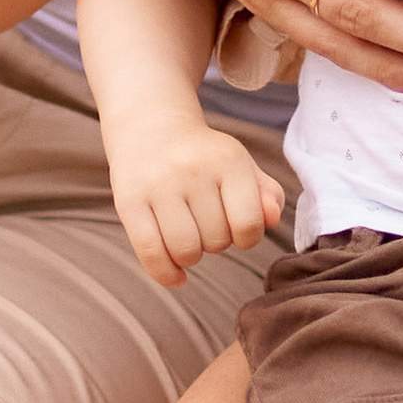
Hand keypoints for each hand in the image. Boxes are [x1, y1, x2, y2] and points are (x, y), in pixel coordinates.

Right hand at [107, 114, 285, 290]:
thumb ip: (267, 194)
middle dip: (216, 242)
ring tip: (189, 237)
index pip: (248, 223)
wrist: (151, 128)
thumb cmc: (205, 158)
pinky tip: (176, 274)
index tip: (236, 227)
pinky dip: (166, 273)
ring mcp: (158, 185)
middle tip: (205, 222)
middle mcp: (193, 169)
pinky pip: (151, 254)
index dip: (247, 237)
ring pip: (185, 251)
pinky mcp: (129, 201)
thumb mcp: (240, 165)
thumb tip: (274, 219)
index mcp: (228, 159)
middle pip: (216, 241)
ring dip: (191, 257)